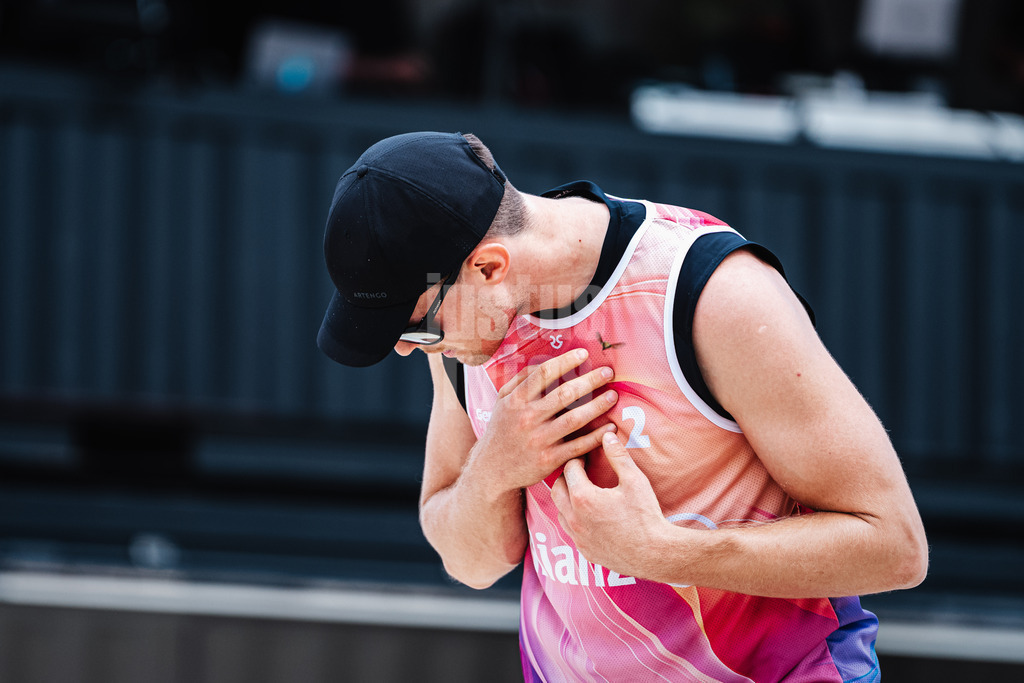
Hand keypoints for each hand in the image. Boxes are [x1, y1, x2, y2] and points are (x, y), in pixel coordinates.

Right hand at [474, 348, 618, 491]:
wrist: (492, 469)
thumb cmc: (502, 430)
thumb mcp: (502, 401)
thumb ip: (520, 380)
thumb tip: (543, 362)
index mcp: (517, 400)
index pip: (544, 373)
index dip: (566, 361)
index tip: (584, 354)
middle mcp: (528, 418)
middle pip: (565, 394)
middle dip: (590, 381)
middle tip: (608, 372)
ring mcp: (539, 440)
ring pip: (575, 419)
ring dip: (598, 406)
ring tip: (613, 396)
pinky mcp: (548, 460)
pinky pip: (578, 446)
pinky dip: (596, 437)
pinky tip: (611, 428)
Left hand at [551, 431, 669, 579]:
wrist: (655, 554)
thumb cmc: (646, 516)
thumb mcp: (635, 480)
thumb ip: (618, 456)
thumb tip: (607, 435)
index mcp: (583, 497)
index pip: (569, 469)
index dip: (577, 460)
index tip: (585, 457)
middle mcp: (574, 518)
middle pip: (557, 489)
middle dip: (566, 477)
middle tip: (580, 472)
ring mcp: (577, 537)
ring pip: (559, 511)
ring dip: (567, 499)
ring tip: (583, 492)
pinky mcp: (584, 550)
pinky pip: (570, 530)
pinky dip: (574, 519)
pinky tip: (589, 515)